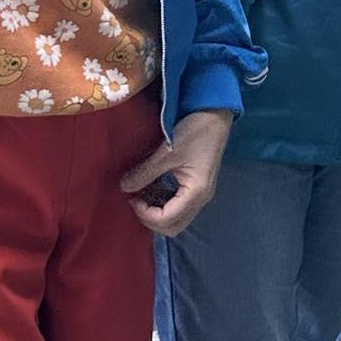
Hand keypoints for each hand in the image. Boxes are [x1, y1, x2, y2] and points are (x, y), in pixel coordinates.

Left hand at [120, 108, 231, 235]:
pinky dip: (164, 204)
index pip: (167, 219)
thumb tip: (124, 187)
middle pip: (173, 226)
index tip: (132, 198)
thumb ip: (145, 172)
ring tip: (142, 195)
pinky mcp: (198, 186)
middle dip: (151, 219)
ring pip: (177, 218)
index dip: (145, 214)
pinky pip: (180, 206)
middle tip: (135, 201)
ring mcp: (202, 193)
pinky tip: (153, 188)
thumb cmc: (195, 131)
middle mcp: (201, 199)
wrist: (216, 114)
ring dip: (157, 212)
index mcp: (196, 193)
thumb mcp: (167, 152)